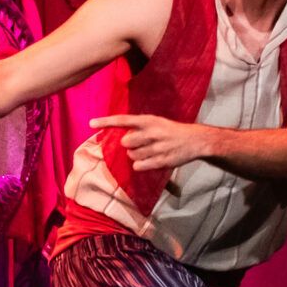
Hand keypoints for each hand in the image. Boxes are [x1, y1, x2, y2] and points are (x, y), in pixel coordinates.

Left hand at [91, 114, 211, 172]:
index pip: (123, 120)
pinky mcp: (161, 160)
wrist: (195, 140)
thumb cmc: (170, 130)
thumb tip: (120, 136)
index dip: (106, 121)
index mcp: (149, 120)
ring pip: (131, 155)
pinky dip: (140, 165)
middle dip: (129, 144)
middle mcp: (152, 132)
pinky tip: (148, 160)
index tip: (91, 123)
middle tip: (140, 143)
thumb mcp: (155, 122)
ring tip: (148, 151)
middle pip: (125, 142)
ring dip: (135, 155)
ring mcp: (157, 147)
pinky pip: (139, 166)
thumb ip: (138, 127)